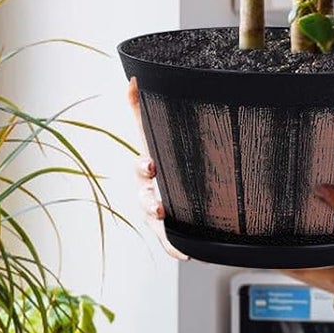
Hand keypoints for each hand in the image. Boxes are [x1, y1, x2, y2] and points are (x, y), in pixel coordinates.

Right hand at [127, 77, 186, 261]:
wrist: (200, 195)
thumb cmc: (176, 161)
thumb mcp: (166, 136)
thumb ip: (145, 109)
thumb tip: (133, 77)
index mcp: (153, 170)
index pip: (142, 167)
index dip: (142, 166)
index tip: (151, 166)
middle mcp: (154, 192)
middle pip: (144, 198)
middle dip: (148, 200)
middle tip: (158, 204)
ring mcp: (162, 213)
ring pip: (155, 221)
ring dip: (159, 225)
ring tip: (169, 225)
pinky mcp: (174, 231)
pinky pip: (171, 243)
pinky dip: (174, 249)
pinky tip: (185, 255)